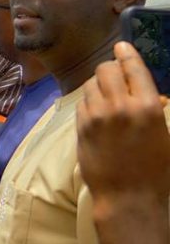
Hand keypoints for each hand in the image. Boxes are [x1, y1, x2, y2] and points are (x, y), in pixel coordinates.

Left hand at [77, 41, 169, 212]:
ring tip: (107, 95)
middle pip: (106, 69)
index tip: (122, 46)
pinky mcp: (81, 127)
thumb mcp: (165, 136)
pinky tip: (97, 111)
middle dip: (111, 69)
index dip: (126, 54)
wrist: (128, 198)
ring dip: (99, 85)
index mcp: (147, 107)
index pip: (133, 67)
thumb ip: (154, 110)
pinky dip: (90, 102)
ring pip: (90, 84)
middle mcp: (119, 107)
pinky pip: (82, 102)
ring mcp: (97, 116)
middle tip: (115, 75)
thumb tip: (151, 95)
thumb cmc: (156, 171)